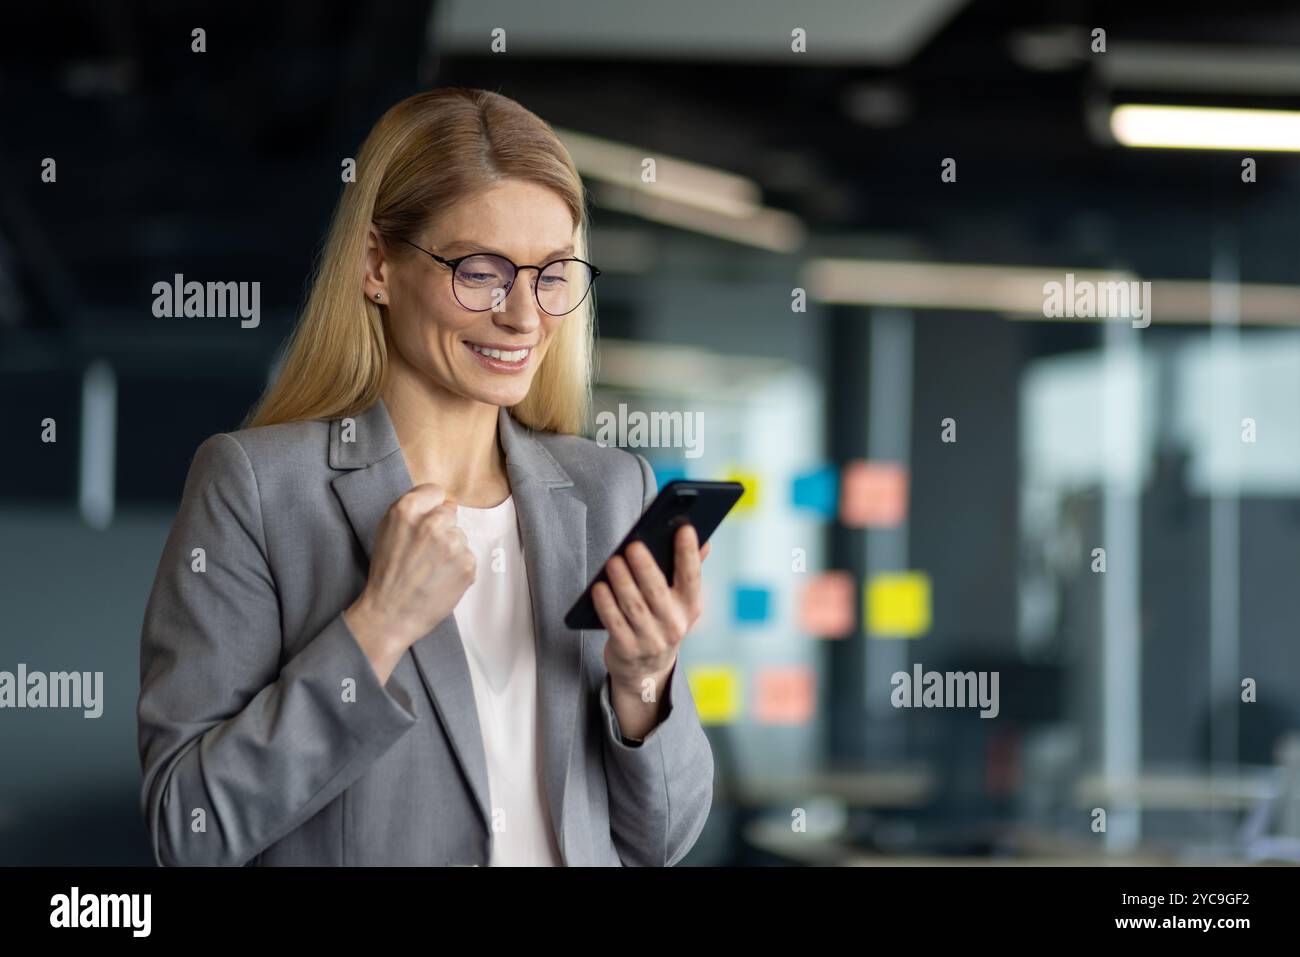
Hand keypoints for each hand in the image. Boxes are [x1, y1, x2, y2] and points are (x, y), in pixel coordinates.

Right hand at [345, 483, 475, 680]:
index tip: (424, 523)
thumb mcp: (387, 532)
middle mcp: (431, 523)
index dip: (431, 508)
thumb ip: (413, 512)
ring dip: (451, 550)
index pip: (435, 492)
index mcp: (406, 510)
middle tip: (425, 553)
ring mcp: (452, 544)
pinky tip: (441, 580)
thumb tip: (446, 503)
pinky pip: (468, 557)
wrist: (390, 614)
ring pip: (460, 537)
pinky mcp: (467, 564)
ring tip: (431, 570)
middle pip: (450, 514)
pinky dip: (459, 569)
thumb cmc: (387, 574)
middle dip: (441, 530)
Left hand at [594, 524, 710, 704]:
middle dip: (645, 567)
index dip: (689, 553)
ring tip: (613, 561)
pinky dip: (606, 604)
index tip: (684, 528)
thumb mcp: (680, 601)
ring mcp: (650, 640)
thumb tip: (704, 540)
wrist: (647, 669)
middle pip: (657, 591)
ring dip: (622, 582)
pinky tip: (598, 587)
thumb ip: (689, 569)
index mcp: (690, 606)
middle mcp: (674, 625)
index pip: (692, 576)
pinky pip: (614, 623)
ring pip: (634, 606)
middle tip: (633, 546)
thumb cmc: (662, 620)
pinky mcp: (627, 649)